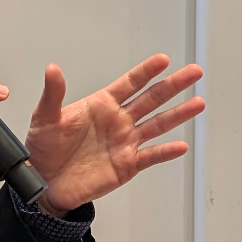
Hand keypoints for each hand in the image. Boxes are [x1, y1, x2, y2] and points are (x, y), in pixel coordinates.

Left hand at [24, 55, 204, 216]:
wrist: (44, 181)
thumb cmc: (44, 148)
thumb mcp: (45, 117)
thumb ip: (53, 94)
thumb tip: (52, 69)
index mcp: (102, 105)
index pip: (129, 84)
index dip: (146, 72)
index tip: (163, 60)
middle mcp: (119, 121)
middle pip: (151, 99)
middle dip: (173, 85)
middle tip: (194, 72)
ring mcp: (125, 142)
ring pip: (157, 124)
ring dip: (178, 115)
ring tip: (198, 103)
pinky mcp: (127, 164)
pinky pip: (150, 156)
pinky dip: (166, 152)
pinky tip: (181, 145)